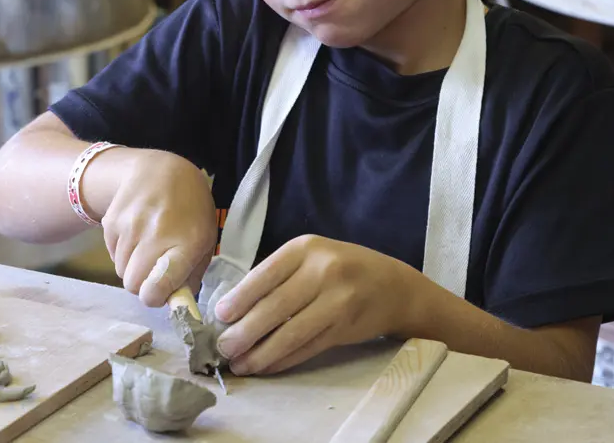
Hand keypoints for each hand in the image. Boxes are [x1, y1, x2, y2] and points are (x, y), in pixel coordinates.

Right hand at [99, 149, 216, 307]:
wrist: (158, 169)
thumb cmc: (190, 207)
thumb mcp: (205, 237)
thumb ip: (193, 273)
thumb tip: (179, 305)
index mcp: (186, 242)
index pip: (158, 286)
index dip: (157, 298)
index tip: (162, 294)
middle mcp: (154, 234)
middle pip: (133, 285)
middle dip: (144, 286)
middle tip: (155, 274)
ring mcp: (129, 227)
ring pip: (121, 273)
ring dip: (134, 270)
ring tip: (148, 251)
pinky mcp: (110, 223)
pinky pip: (113, 256)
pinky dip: (123, 255)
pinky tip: (137, 238)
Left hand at [212, 235, 423, 375]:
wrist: (394, 287)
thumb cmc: (341, 269)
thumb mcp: (311, 257)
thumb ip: (279, 275)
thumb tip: (234, 307)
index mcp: (306, 248)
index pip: (265, 274)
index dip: (240, 298)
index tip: (219, 316)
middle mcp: (323, 271)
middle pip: (276, 307)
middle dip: (245, 331)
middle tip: (223, 348)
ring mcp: (338, 301)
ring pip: (292, 332)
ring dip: (262, 353)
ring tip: (240, 364)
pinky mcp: (346, 328)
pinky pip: (308, 347)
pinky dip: (285, 359)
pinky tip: (267, 366)